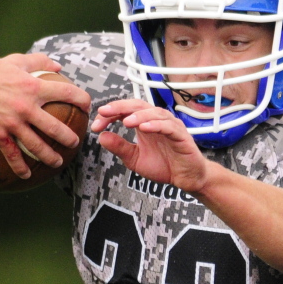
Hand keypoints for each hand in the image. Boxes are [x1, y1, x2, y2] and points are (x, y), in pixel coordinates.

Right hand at [0, 53, 91, 177]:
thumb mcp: (15, 60)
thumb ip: (38, 62)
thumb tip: (58, 66)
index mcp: (32, 86)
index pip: (65, 92)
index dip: (81, 100)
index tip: (87, 107)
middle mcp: (25, 106)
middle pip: (55, 127)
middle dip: (69, 138)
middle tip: (75, 143)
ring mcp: (12, 123)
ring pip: (37, 146)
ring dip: (50, 156)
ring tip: (57, 161)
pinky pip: (13, 155)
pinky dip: (20, 167)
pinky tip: (27, 174)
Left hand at [92, 100, 208, 193]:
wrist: (186, 178)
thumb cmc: (164, 166)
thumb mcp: (134, 159)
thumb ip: (119, 147)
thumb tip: (101, 137)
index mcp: (144, 123)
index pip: (125, 111)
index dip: (109, 115)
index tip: (96, 125)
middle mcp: (157, 120)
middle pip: (138, 105)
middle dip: (120, 107)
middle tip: (105, 112)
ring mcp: (170, 126)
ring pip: (154, 113)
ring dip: (138, 115)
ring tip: (125, 121)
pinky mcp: (181, 135)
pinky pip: (168, 126)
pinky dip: (156, 125)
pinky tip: (144, 128)